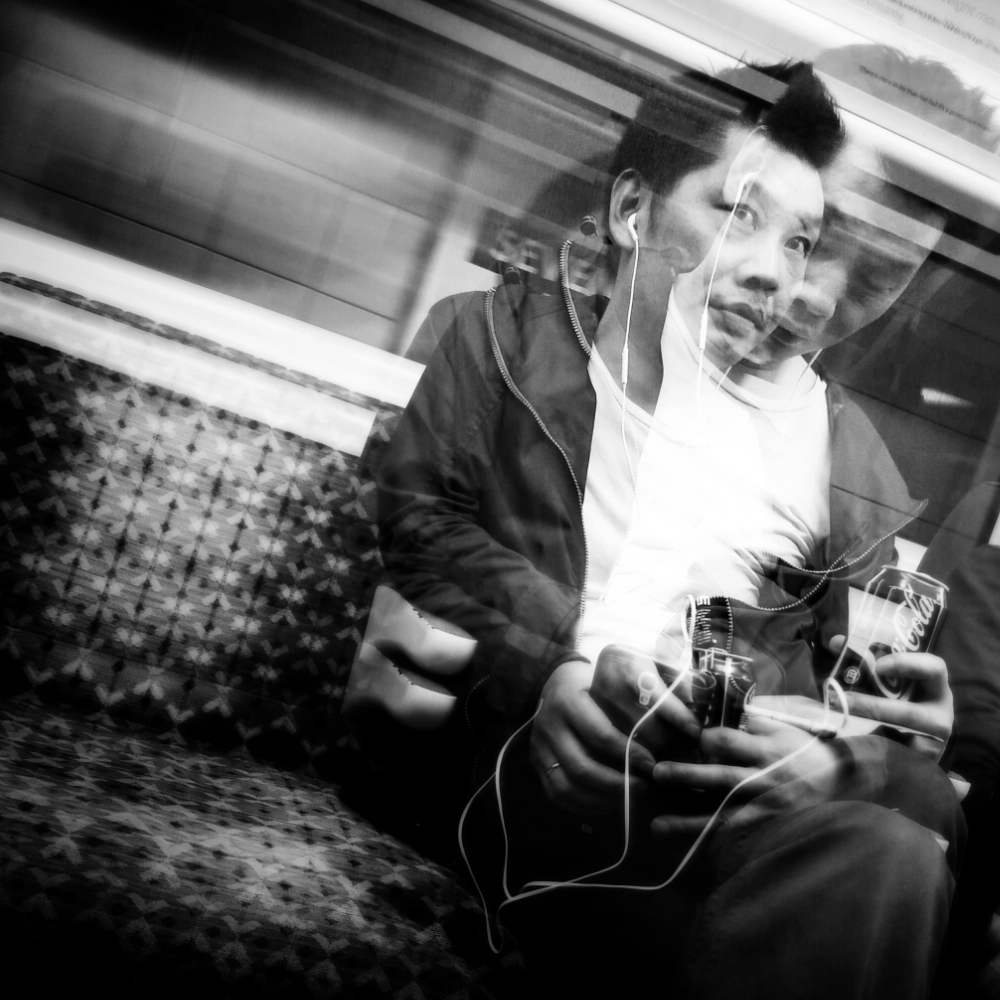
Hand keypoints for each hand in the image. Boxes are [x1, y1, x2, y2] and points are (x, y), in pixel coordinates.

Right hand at [530, 656, 698, 815]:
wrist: (556, 683)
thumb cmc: (596, 682)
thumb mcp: (616, 679)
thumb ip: (646, 699)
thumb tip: (688, 726)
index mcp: (568, 698)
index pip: (600, 734)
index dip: (629, 754)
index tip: (654, 765)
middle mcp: (548, 724)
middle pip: (582, 767)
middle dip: (618, 783)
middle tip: (645, 787)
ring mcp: (538, 747)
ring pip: (567, 787)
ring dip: (602, 799)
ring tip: (629, 798)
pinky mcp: (537, 764)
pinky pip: (558, 795)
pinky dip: (584, 805)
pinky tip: (609, 803)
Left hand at [650, 717, 839, 835]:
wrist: (849, 783)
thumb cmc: (809, 751)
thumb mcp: (784, 728)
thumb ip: (751, 724)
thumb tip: (718, 720)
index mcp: (766, 749)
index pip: (725, 741)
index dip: (705, 739)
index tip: (696, 740)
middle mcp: (764, 780)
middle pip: (718, 778)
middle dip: (684, 776)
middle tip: (655, 774)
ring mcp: (767, 809)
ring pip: (722, 817)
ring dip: (688, 823)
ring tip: (656, 827)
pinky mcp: (770, 830)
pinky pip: (737, 839)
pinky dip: (713, 846)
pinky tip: (689, 853)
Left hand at [830, 636, 952, 759]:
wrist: (915, 745)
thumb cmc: (900, 702)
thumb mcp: (891, 682)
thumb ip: (868, 663)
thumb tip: (836, 642)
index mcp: (935, 688)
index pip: (934, 669)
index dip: (906, 664)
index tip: (878, 666)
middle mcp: (939, 716)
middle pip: (910, 713)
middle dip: (873, 707)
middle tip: (842, 699)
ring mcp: (931, 744)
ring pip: (899, 738)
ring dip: (865, 728)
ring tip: (839, 718)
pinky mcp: (917, 764)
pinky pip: (891, 756)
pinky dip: (869, 747)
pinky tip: (850, 740)